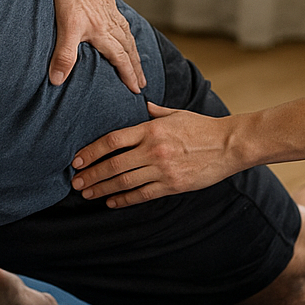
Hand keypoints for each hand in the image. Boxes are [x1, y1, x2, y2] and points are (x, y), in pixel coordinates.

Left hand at [48, 0, 145, 92]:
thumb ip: (64, 54)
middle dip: (136, 68)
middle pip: (128, 50)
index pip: (120, 60)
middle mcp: (111, 25)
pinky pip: (122, 23)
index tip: (137, 90)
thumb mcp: (66, 26)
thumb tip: (58, 81)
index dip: (128, 76)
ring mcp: (110, 13)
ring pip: (127, 37)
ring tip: (138, 61)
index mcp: (104, 33)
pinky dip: (127, 33)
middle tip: (145, 83)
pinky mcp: (107, 3)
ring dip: (134, 52)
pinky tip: (123, 32)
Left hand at [69, 102, 238, 205]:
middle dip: (91, 174)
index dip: (91, 151)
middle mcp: (153, 150)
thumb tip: (139, 103)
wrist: (229, 144)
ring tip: (87, 193)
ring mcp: (162, 170)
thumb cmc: (202, 127)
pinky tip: (111, 201)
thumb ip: (154, 111)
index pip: (113, 140)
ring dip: (102, 188)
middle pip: (113, 164)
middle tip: (75, 181)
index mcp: (151, 129)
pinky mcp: (172, 185)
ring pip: (124, 182)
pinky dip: (124, 199)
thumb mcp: (175, 113)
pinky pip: (142, 194)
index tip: (77, 159)